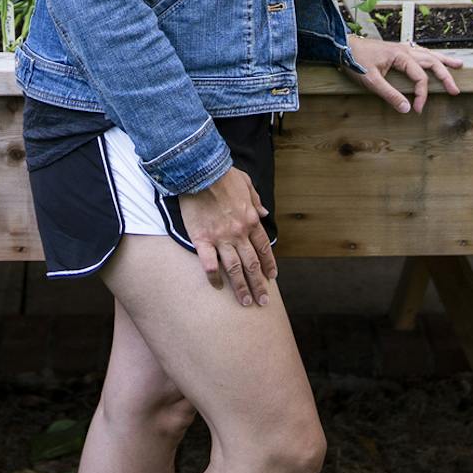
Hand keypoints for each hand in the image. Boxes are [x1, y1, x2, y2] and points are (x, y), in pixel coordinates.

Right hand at [176, 166, 275, 306]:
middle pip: (252, 263)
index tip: (272, 278)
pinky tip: (217, 286)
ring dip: (241, 287)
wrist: (200, 170)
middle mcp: (239, 233)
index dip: (269, 264)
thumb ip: (256, 201)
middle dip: (259, 284)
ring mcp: (221, 238)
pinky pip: (209, 263)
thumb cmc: (223, 174)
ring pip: (234, 268)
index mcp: (251, 219)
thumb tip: (265, 214)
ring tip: (245, 302)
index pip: (264, 248)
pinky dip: (213, 276)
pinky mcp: (202, 239)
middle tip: (263, 302)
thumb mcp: (247, 183)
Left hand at [346, 34, 463, 114]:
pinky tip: (434, 58)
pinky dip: (431, 56)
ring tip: (459, 65)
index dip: (422, 95)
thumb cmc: (356, 61)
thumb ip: (390, 95)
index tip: (417, 109)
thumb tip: (408, 109)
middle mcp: (405, 49)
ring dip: (443, 61)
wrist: (343, 45)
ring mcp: (402, 48)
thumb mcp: (371, 81)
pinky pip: (420, 52)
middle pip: (431, 62)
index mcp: (401, 56)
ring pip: (428, 54)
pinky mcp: (397, 50)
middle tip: (455, 90)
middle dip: (445, 76)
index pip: (420, 77)